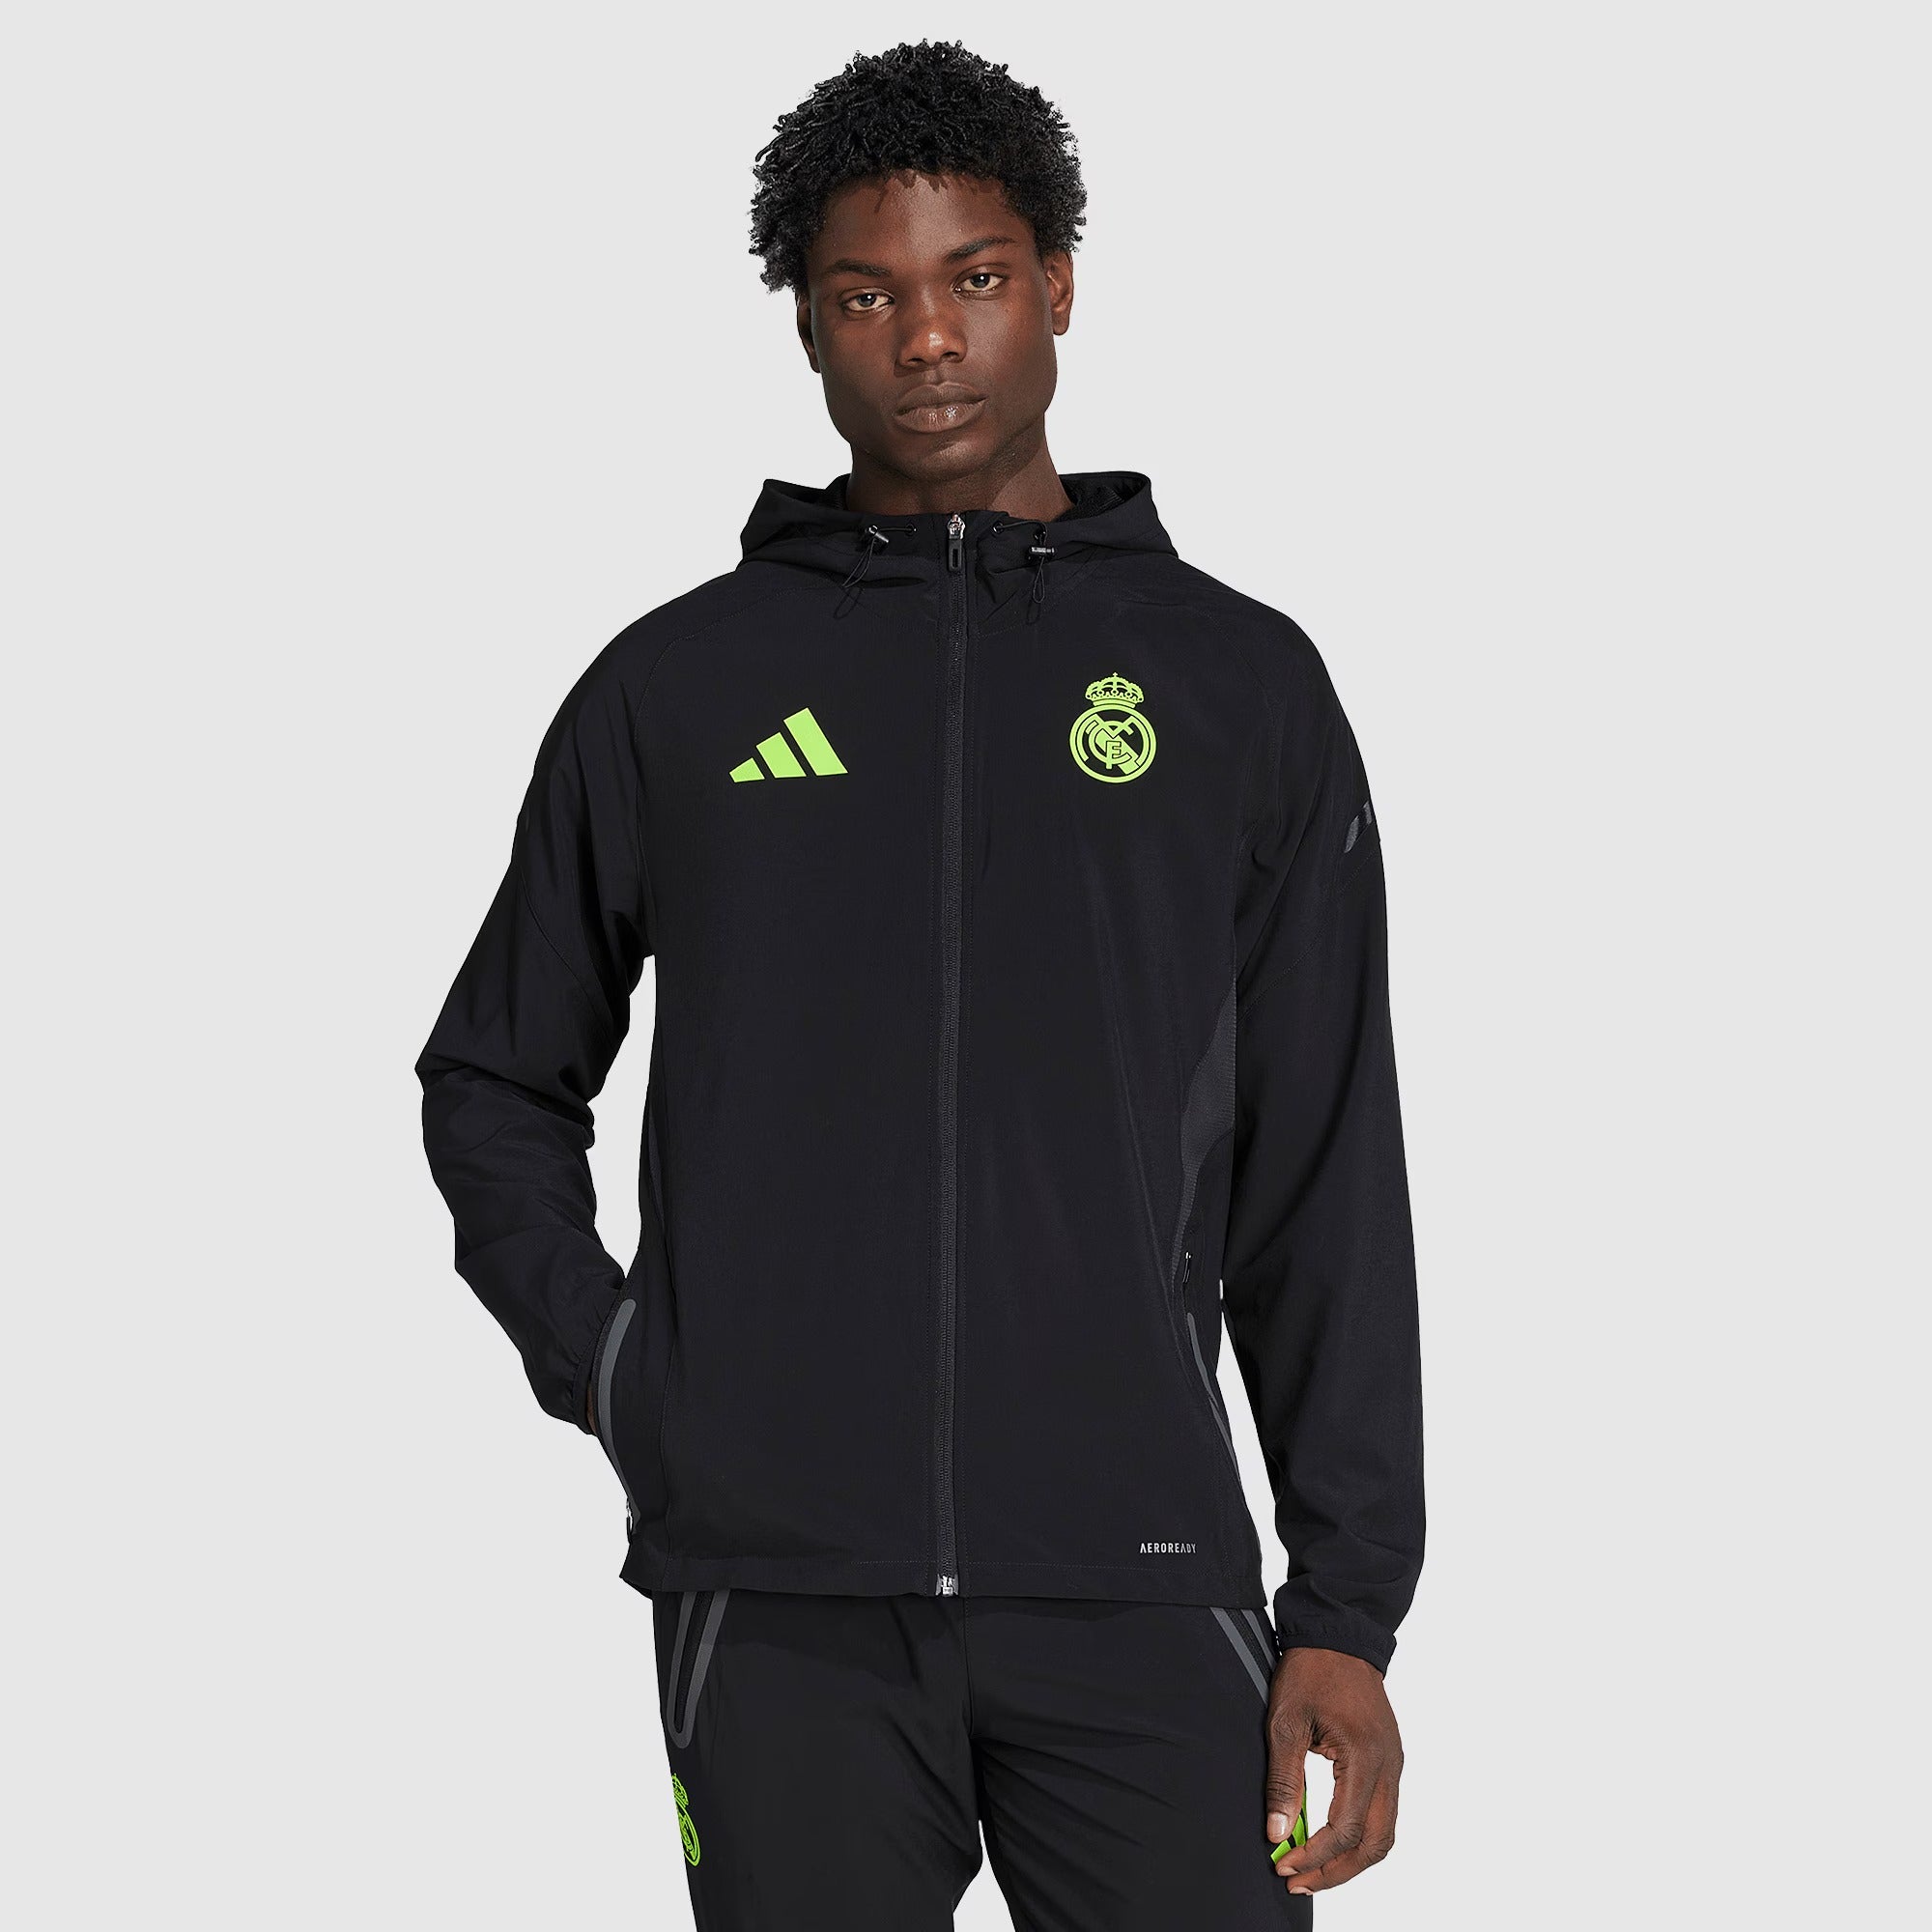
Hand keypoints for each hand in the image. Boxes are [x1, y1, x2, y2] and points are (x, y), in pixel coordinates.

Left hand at [1265, 1647, 1402, 1895]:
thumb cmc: (1310, 1672)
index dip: (1315, 1855)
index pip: (1345, 1828)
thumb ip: (1283, 1780)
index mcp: (1365, 1756)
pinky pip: (1383, 1814)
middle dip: (1337, 1871)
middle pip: (1374, 1844)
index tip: (1283, 1865)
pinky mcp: (1389, 1762)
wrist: (1339, 1636)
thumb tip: (1277, 1833)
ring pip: (1384, 1834)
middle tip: (1299, 1881)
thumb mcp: (1285, 1720)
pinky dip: (1360, 1837)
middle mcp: (1389, 1766)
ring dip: (1350, 1860)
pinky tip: (1330, 1842)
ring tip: (1313, 1870)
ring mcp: (1394, 1765)